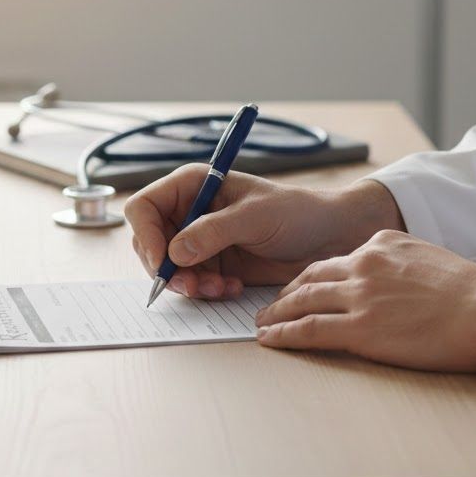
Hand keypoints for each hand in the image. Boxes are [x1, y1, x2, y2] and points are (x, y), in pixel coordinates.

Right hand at [125, 168, 404, 298]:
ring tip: (220, 288)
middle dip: (168, 269)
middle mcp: (191, 211)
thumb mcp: (255, 217)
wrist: (330, 236)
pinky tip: (231, 287)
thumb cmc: (298, 212)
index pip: (145, 208)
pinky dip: (206, 291)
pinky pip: (193, 283)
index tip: (165, 261)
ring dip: (189, 284)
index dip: (147, 236)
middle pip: (150, 243)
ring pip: (170, 269)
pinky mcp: (215, 263)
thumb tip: (176, 251)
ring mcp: (201, 239)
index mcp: (194, 185)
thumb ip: (213, 231)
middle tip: (192, 286)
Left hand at [254, 230, 475, 374]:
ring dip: (276, 313)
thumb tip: (392, 280)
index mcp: (381, 244)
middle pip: (310, 277)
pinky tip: (269, 339)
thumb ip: (401, 265)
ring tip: (261, 324)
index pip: (335, 260)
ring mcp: (359, 297)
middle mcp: (363, 264)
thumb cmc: (471, 291)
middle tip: (270, 305)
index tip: (300, 287)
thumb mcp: (429, 259)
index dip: (312, 276)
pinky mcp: (360, 329)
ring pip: (302, 301)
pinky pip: (309, 330)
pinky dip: (284, 334)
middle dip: (286, 292)